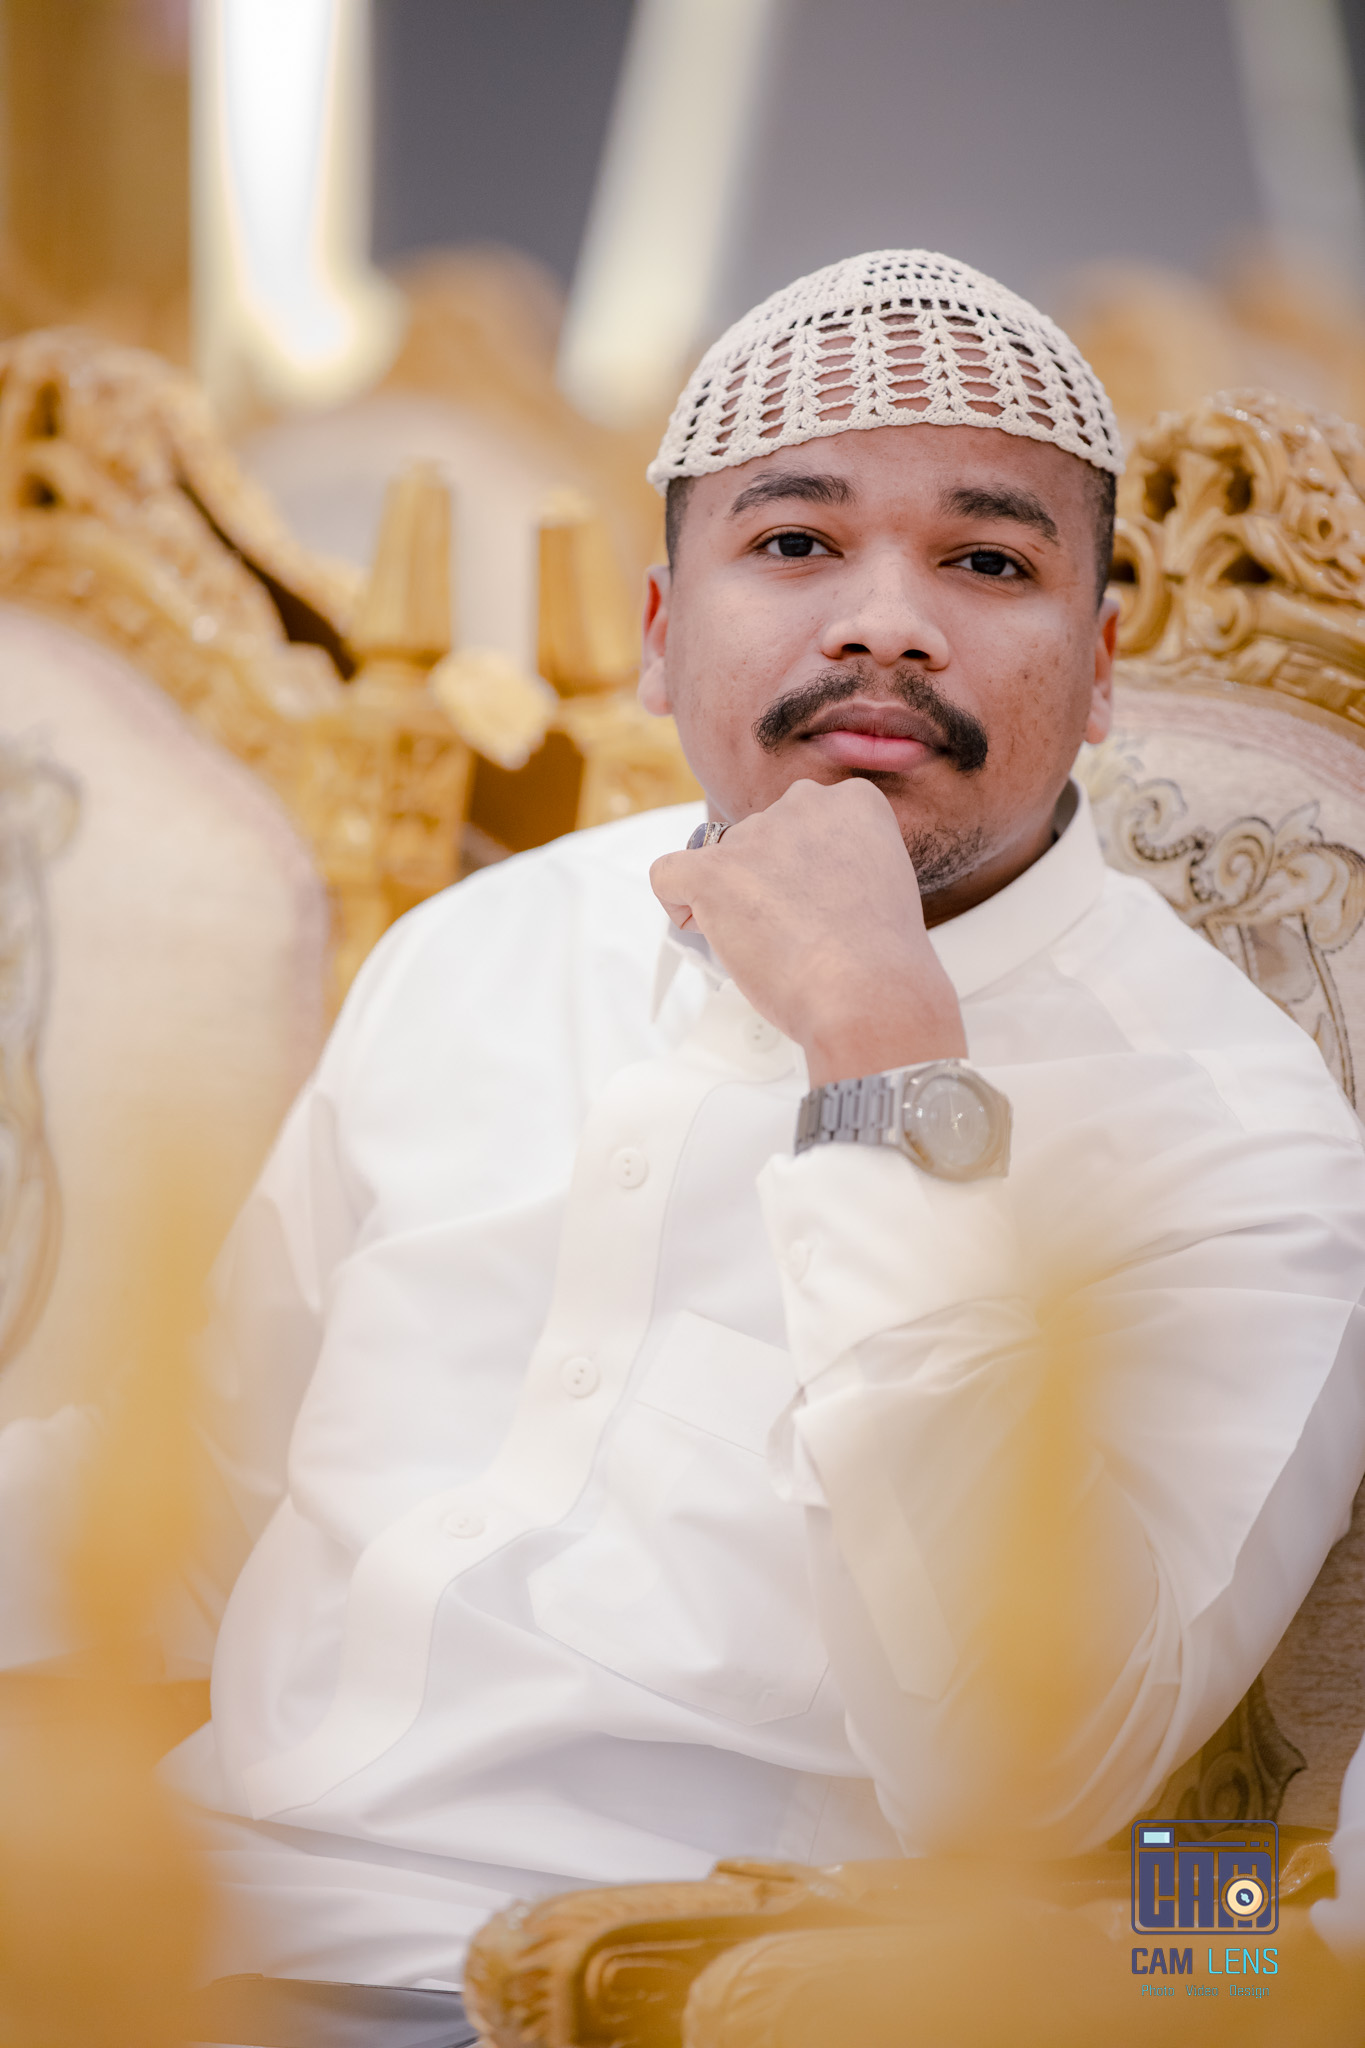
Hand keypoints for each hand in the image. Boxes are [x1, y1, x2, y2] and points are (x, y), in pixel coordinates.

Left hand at [650, 778, 966, 1084]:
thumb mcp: (880, 883)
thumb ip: (838, 864)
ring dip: (732, 901)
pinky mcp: (714, 870)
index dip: (801, 868)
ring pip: (719, 861)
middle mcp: (804, 804)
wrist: (869, 993)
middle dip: (766, 883)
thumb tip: (800, 880)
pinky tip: (708, 930)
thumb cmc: (880, 959)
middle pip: (759, 838)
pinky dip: (678, 904)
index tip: (819, 903)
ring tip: (771, 946)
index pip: (803, 820)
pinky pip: (668, 874)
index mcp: (853, 802)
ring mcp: (756, 834)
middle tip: (797, 931)